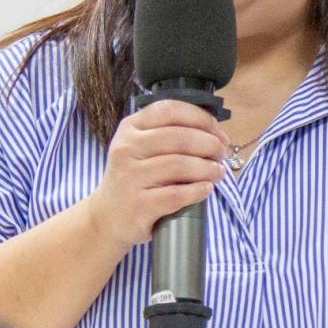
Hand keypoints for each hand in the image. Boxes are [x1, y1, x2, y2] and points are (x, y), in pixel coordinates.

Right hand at [84, 100, 226, 251]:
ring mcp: (130, 177)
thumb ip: (169, 134)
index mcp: (130, 128)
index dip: (200, 118)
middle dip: (209, 144)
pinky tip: (206, 188)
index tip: (216, 130)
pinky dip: (197, 190)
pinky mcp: (138, 205)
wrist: (106, 217)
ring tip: (218, 172)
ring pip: (179, 165)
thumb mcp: (140, 148)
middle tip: (221, 153)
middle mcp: (127, 149)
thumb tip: (216, 134)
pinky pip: (176, 194)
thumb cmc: (133, 178)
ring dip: (207, 168)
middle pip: (179, 138)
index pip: (169, 110)